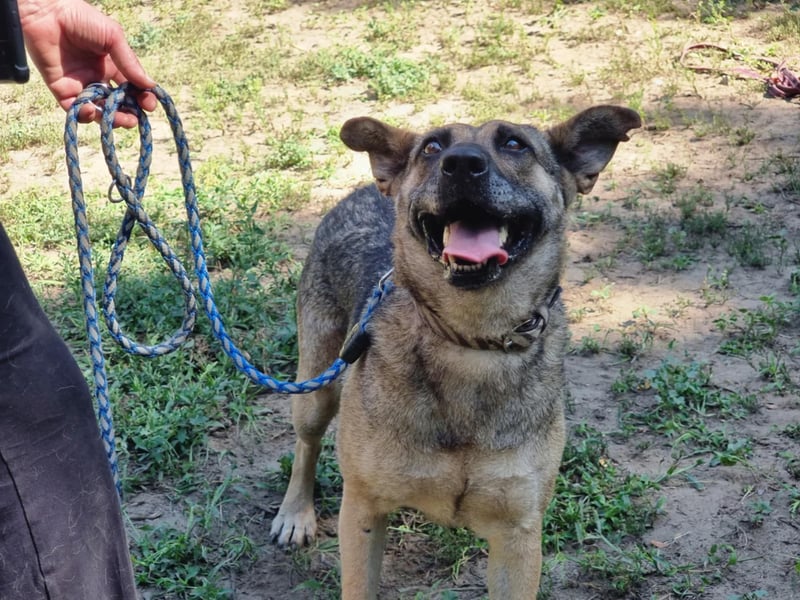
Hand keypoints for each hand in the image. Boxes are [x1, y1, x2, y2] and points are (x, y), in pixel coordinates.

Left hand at [19, 0, 156, 127]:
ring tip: (119, 119)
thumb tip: (150, 86)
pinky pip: (75, 109)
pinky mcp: (61, 89)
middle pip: (115, 104)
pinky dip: (85, 114)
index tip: (149, 106)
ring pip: (98, 111)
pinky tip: (92, 110)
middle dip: (127, 114)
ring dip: (110, 118)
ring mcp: (79, 85)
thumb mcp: (113, 37)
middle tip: (134, 119)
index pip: (130, 89)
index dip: (141, 99)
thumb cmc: (82, 19)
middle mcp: (97, 78)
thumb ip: (130, 63)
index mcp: (111, 66)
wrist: (47, 12)